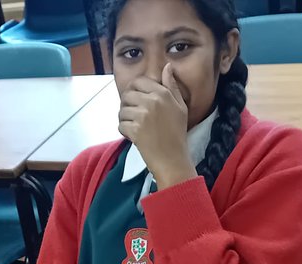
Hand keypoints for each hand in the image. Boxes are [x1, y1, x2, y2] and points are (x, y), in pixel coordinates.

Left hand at [118, 65, 198, 190]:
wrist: (173, 158)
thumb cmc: (177, 133)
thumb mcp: (180, 106)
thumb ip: (172, 86)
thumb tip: (167, 66)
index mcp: (163, 93)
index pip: (138, 81)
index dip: (133, 89)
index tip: (135, 99)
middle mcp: (152, 102)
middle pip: (127, 95)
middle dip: (127, 104)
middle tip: (133, 115)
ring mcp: (142, 116)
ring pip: (122, 110)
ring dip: (125, 119)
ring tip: (135, 126)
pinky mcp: (135, 130)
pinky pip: (121, 125)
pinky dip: (125, 131)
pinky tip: (134, 136)